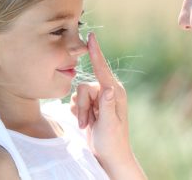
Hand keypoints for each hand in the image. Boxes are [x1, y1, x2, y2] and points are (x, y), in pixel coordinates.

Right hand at [70, 33, 145, 179]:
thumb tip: (109, 88)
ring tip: (86, 124)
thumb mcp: (109, 124)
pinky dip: (77, 112)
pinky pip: (76, 101)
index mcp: (115, 93)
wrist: (109, 156)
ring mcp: (99, 99)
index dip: (95, 53)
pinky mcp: (91, 105)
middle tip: (86, 122)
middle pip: (84, 87)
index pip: (102, 70)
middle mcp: (108, 93)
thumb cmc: (112, 142)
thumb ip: (107, 106)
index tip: (91, 37)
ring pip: (78, 94)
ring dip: (79, 111)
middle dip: (81, 105)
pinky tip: (85, 122)